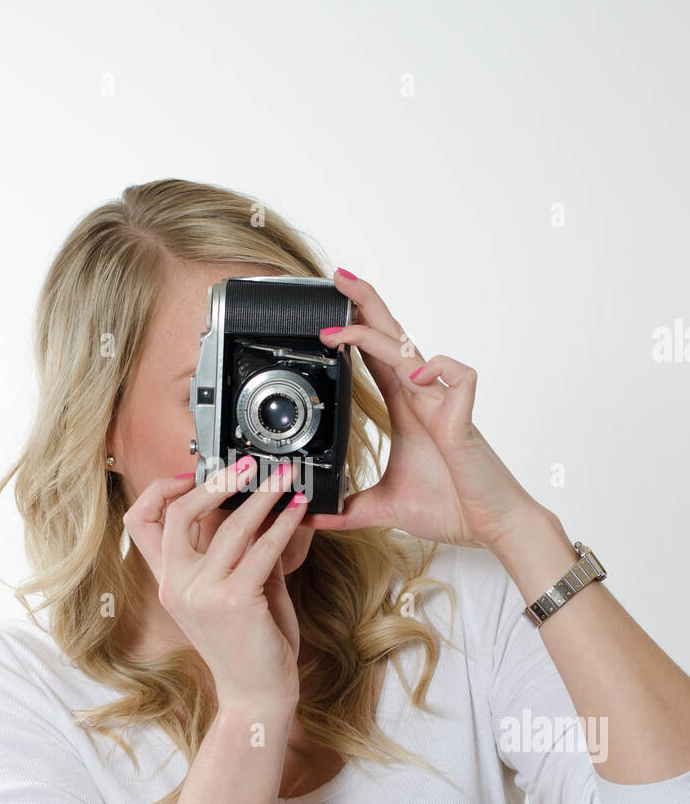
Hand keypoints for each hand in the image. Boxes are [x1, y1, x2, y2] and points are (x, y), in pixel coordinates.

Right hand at [122, 457, 305, 709]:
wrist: (257, 695)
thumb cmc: (251, 647)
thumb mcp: (239, 592)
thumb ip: (243, 553)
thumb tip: (261, 510)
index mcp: (170, 583)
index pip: (141, 524)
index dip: (160, 490)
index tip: (191, 473)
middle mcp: (177, 586)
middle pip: (179, 513)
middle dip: (216, 481)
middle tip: (249, 465)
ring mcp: (202, 593)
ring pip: (231, 527)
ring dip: (263, 496)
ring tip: (285, 479)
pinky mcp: (234, 601)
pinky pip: (263, 549)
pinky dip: (284, 524)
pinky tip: (298, 510)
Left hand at [305, 268, 539, 549]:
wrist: (491, 526)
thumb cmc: (452, 507)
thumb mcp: (384, 508)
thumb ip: (348, 511)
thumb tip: (311, 517)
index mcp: (406, 409)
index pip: (375, 356)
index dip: (354, 329)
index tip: (326, 314)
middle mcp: (422, 398)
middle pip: (392, 337)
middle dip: (365, 304)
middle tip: (337, 277)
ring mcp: (443, 404)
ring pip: (412, 351)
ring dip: (377, 333)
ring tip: (342, 327)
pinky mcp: (463, 418)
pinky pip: (458, 376)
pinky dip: (438, 370)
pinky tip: (414, 380)